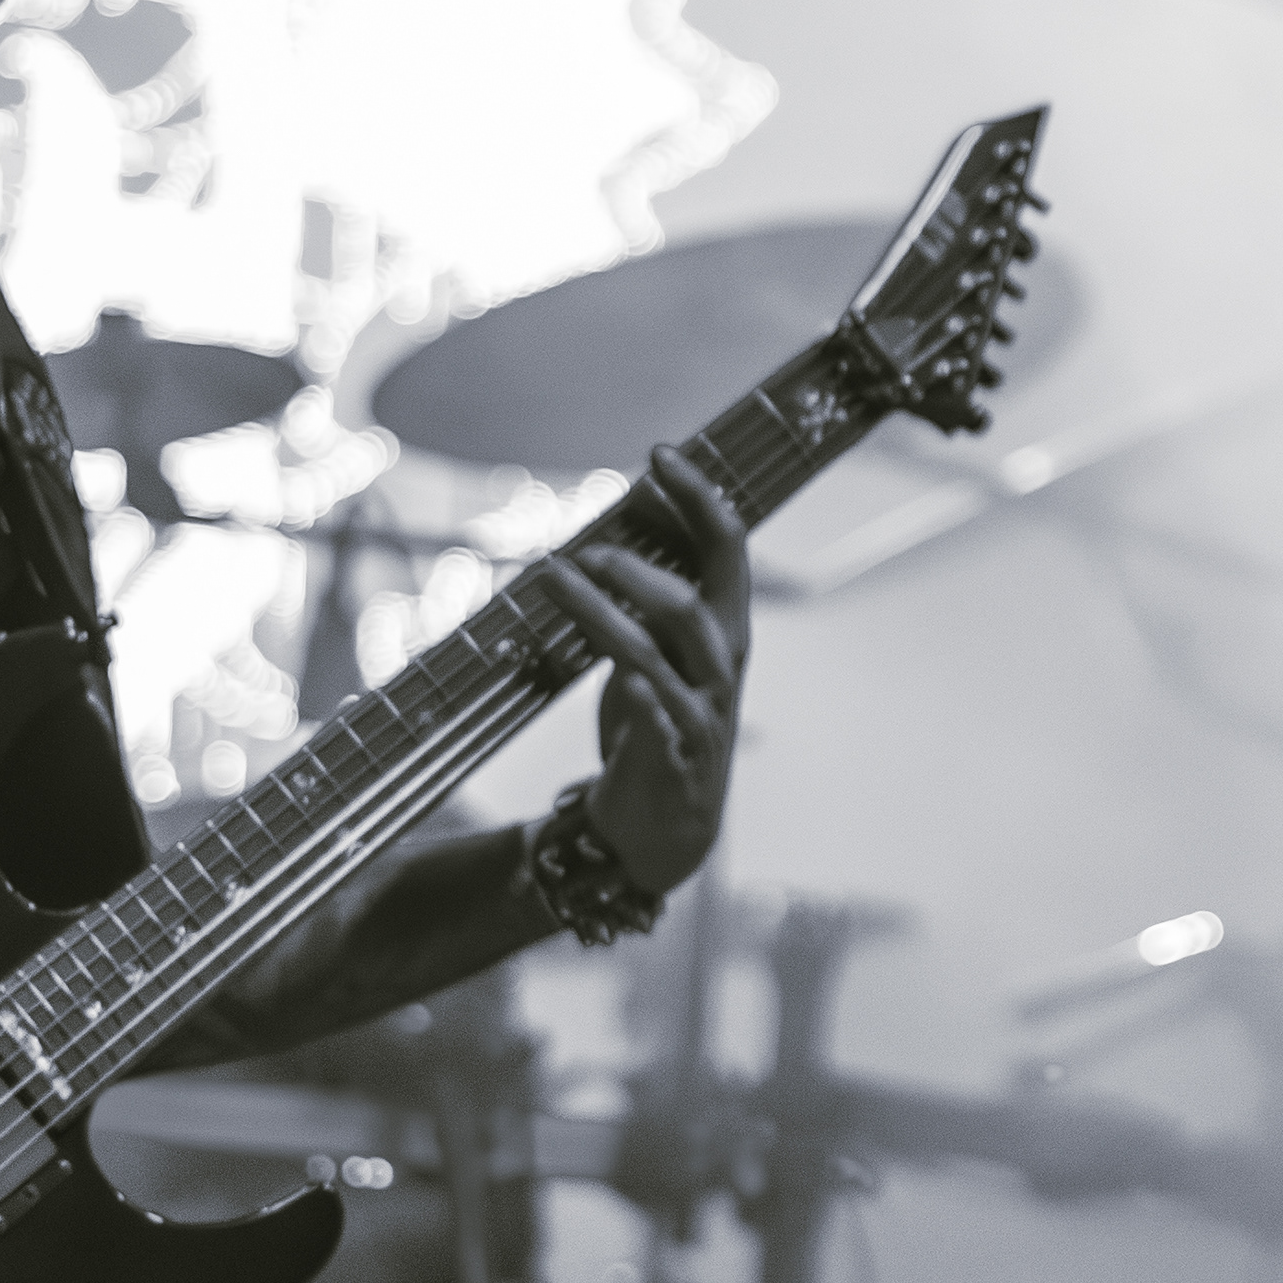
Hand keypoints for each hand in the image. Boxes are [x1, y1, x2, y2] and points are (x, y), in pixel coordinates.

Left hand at [540, 444, 750, 892]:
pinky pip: (661, 724)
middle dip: (645, 567)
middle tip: (588, 546)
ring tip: (556, 581)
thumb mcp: (652, 650)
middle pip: (698, 603)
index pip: (727, 550)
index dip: (699, 498)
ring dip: (606, 614)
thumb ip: (643, 598)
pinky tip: (621, 680)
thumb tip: (609, 526)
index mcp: (723, 632)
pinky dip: (643, 699)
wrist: (659, 829)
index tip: (659, 452)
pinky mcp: (672, 762)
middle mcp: (720, 669)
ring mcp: (700, 717)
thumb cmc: (652, 724)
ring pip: (660, 657)